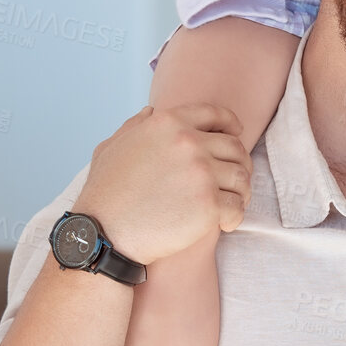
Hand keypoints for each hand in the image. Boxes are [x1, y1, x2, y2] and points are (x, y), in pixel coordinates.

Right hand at [71, 103, 252, 264]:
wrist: (103, 234)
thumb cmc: (105, 193)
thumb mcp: (112, 146)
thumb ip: (135, 125)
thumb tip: (149, 112)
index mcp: (168, 122)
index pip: (215, 114)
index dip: (231, 123)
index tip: (237, 132)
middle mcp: (189, 142)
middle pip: (234, 146)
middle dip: (239, 162)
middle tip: (234, 179)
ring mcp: (201, 173)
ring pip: (242, 176)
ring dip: (241, 190)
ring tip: (232, 202)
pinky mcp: (209, 205)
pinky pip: (237, 207)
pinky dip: (235, 216)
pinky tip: (225, 223)